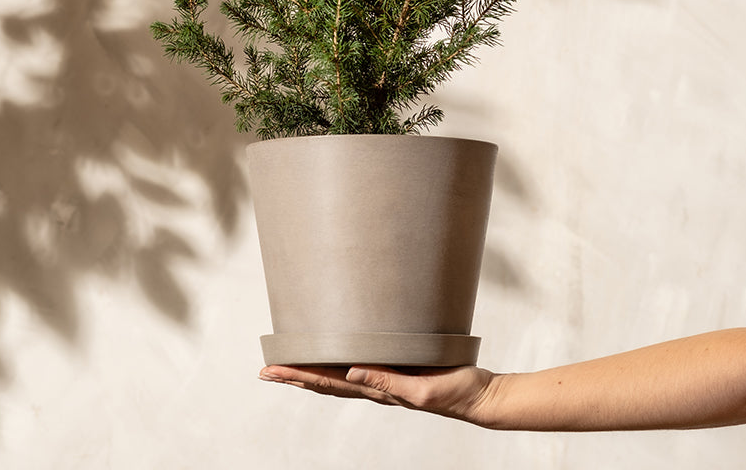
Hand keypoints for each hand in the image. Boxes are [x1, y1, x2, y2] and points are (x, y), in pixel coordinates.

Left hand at [258, 364, 504, 427]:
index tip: (272, 370)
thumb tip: (350, 373)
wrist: (479, 394)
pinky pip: (360, 360)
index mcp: (376, 390)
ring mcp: (384, 376)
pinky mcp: (398, 364)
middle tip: (266, 369)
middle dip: (295, 374)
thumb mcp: (422, 389)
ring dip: (312, 370)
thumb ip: (387, 384)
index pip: (328, 382)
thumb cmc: (455, 391)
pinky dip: (340, 359)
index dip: (298, 376)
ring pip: (339, 373)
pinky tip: (336, 351)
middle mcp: (374, 384)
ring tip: (289, 363)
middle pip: (326, 380)